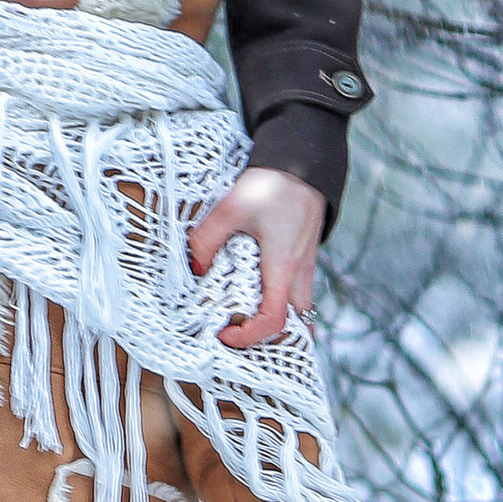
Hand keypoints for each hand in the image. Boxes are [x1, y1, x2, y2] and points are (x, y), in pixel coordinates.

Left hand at [188, 164, 325, 350]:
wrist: (304, 162)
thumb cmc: (273, 184)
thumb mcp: (232, 207)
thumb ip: (208, 238)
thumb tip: (196, 267)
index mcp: (282, 266)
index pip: (274, 319)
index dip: (249, 336)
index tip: (224, 333)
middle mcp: (300, 273)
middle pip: (294, 325)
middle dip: (268, 339)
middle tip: (238, 333)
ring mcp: (307, 266)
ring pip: (301, 311)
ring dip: (279, 323)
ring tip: (247, 321)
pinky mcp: (306, 257)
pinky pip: (300, 294)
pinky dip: (284, 304)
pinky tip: (260, 295)